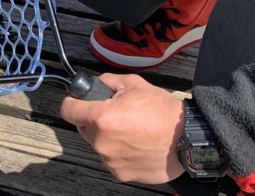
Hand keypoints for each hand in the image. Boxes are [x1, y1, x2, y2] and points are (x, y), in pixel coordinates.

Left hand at [60, 73, 185, 184]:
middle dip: (94, 119)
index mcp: (101, 117)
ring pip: (97, 144)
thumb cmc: (162, 110)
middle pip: (82, 127)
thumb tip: (92, 85)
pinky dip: (119, 152)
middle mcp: (101, 142)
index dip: (72, 102)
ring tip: (131, 129)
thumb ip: (106, 81)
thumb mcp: (133, 83)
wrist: (187, 138)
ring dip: (107, 136)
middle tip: (116, 114)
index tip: (78, 101)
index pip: (67, 110)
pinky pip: (111, 158)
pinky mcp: (120, 173)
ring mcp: (110, 160)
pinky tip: (136, 144)